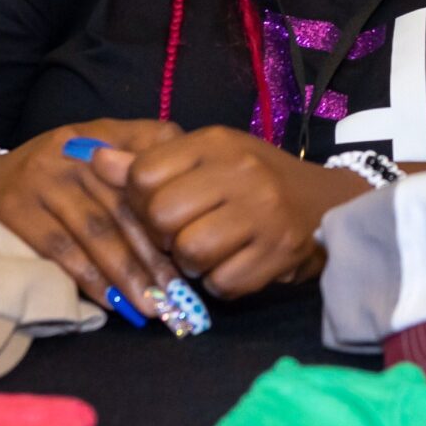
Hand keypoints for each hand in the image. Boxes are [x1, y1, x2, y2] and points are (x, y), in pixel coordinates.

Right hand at [0, 120, 182, 306]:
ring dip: (128, 274)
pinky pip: (61, 251)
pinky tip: (112, 302)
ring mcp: (42, 181)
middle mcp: (72, 154)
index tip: (192, 248)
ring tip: (153, 305)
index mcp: (100, 137)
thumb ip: (140, 157)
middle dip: (155, 255)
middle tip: (180, 293)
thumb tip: (191, 192)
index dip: (169, 214)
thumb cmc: (53, 176)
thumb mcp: (94, 151)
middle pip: (124, 209)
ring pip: (96, 233)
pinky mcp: (16, 211)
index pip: (146, 172)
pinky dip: (90, 279)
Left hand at [94, 127, 364, 299]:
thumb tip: (94, 158)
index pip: (144, 175)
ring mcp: (263, 214)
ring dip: (192, 263)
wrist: (330, 202)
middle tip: (184, 233)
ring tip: (210, 251)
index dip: (140, 200)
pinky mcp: (279, 252)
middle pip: (162, 216)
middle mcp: (240, 173)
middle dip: (164, 235)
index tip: (160, 206)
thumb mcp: (207, 158)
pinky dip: (222, 282)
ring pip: (190, 252)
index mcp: (216, 143)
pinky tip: (235, 265)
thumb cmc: (256, 179)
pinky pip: (223, 282)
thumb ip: (149, 162)